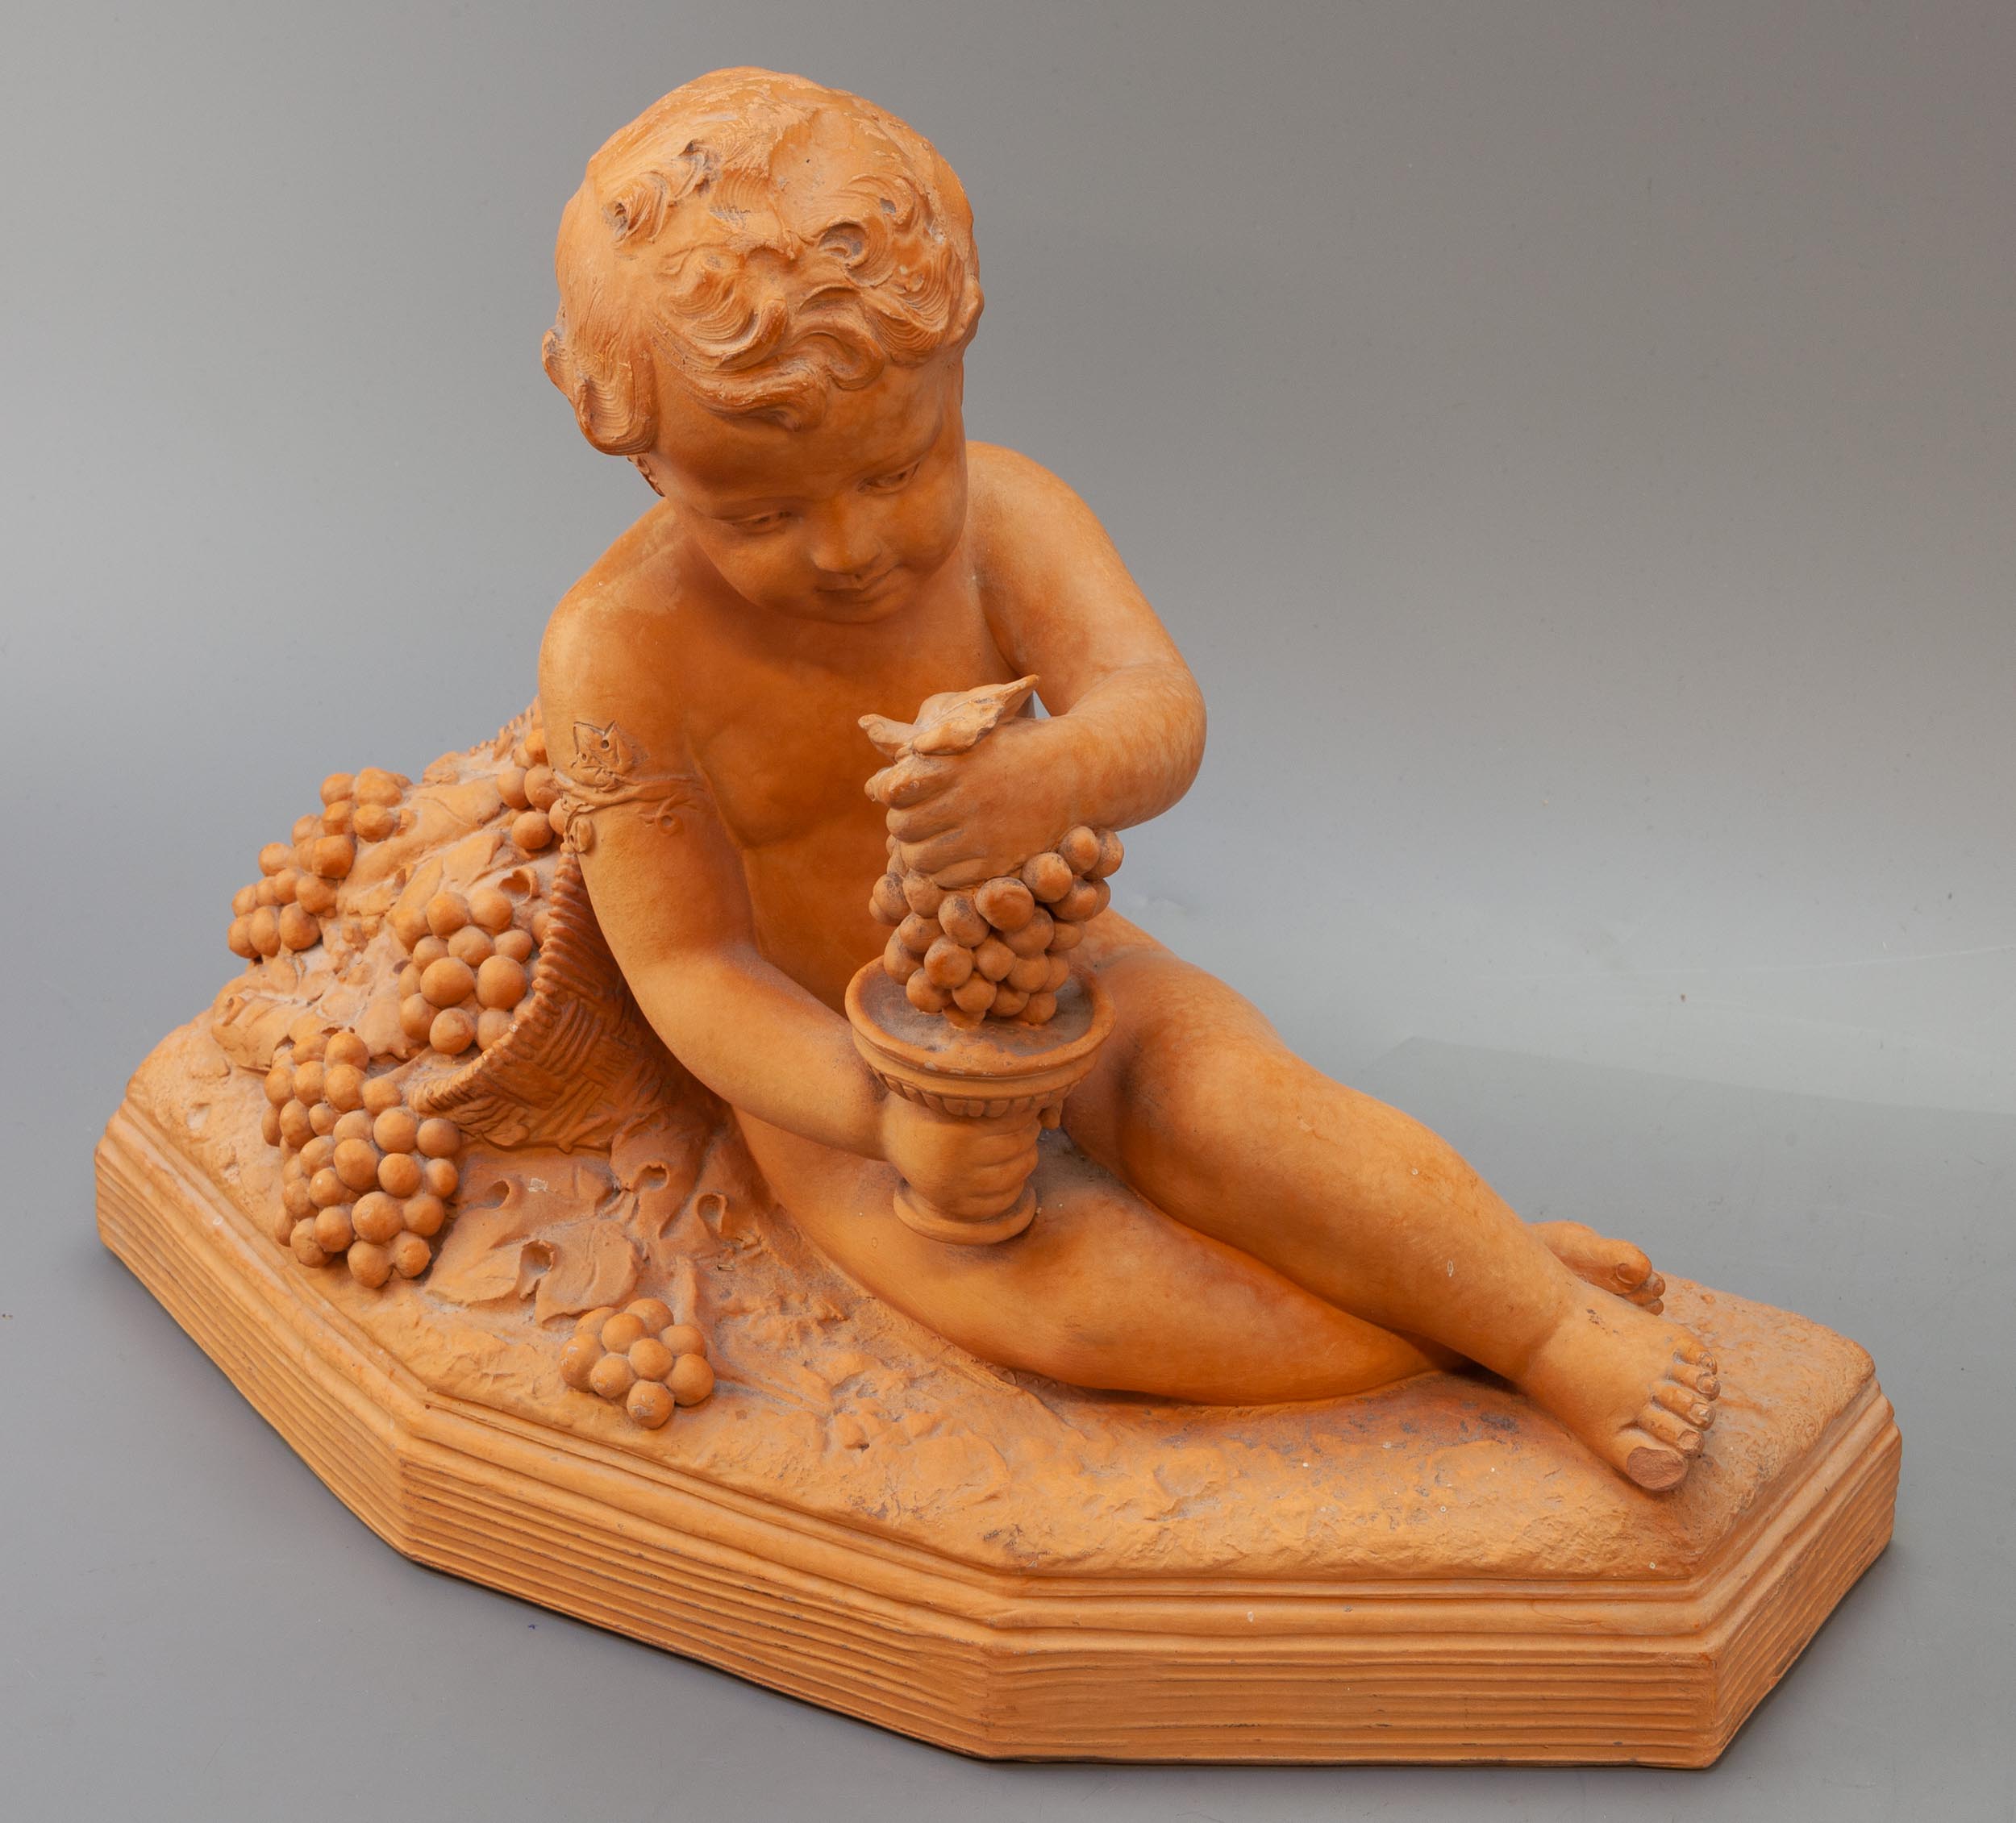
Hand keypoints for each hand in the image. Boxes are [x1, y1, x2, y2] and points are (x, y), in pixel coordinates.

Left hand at [867, 716, 1077, 886]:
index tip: (906, 790)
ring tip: (936, 839)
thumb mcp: (975, 732)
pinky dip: (943, 872)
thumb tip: (872, 767)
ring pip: (919, 858)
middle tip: (921, 819)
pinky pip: (947, 879)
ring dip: (920, 851)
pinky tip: (958, 855)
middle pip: (901, 827)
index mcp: (958, 762)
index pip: (893, 788)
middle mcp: (969, 798)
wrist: (1079, 772)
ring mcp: (984, 834)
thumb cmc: (1017, 748)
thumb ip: (925, 748)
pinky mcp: (999, 863)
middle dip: (904, 824)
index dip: (893, 791)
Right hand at [877, 1093, 1040, 1223]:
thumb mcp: (961, 1089)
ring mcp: (954, 1189)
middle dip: (1030, 1134)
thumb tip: (1056, 1117)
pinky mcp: (953, 1207)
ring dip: (1027, 1157)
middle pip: (1021, 1148)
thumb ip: (1003, 1094)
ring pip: (1017, 1174)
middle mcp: (955, 1163)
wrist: (887, 1128)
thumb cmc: (933, 1101)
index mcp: (959, 1131)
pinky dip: (1014, 1185)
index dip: (1028, 1111)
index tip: (1023, 1105)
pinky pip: (1002, 1201)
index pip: (1019, 1120)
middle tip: (1025, 1125)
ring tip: (1018, 1145)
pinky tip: (1008, 1169)